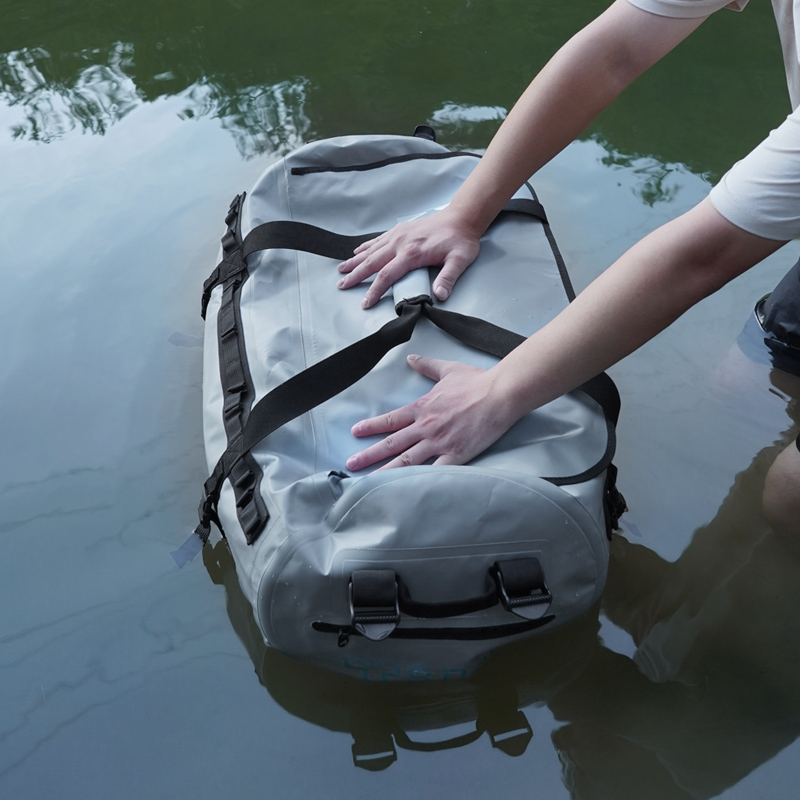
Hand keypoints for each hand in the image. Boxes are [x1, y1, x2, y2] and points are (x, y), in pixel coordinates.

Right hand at [336, 209, 480, 308]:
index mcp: (412, 253)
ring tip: (341, 270)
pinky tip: (357, 252)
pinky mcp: (400, 230)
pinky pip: (378, 240)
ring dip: (355, 261)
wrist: (461, 217)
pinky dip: (365, 247)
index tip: (365, 302)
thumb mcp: (459, 260)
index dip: (374, 290)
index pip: (387, 275)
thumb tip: (439, 295)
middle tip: (341, 285)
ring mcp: (398, 235)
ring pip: (371, 250)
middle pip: (372, 262)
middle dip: (355, 275)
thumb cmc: (460, 240)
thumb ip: (447, 278)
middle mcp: (400, 243)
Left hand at [345, 354, 519, 470]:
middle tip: (350, 464)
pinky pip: (434, 472)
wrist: (501, 393)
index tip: (355, 433)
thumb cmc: (477, 382)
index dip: (371, 427)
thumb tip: (412, 358)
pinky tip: (405, 492)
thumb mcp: (448, 370)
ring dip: (386, 471)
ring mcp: (440, 442)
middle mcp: (426, 427)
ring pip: (407, 461)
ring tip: (368, 481)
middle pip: (392, 443)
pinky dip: (419, 482)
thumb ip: (427, 366)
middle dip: (369, 455)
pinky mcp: (456, 455)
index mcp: (423, 408)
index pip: (391, 420)